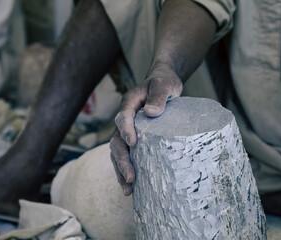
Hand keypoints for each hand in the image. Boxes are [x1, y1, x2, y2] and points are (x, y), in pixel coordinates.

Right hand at [109, 65, 182, 194]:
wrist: (163, 84)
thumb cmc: (163, 83)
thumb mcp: (163, 85)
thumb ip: (158, 96)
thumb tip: (151, 113)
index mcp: (129, 104)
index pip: (123, 118)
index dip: (125, 131)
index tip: (132, 143)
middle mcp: (125, 119)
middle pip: (116, 141)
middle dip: (122, 160)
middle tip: (131, 177)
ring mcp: (128, 130)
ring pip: (118, 152)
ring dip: (121, 170)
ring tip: (128, 189)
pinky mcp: (135, 139)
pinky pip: (126, 155)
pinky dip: (127, 170)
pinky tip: (132, 186)